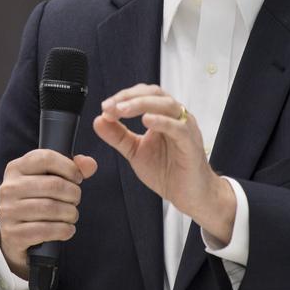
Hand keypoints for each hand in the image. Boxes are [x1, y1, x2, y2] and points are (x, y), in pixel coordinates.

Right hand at [0, 149, 98, 278]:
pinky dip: (64, 230)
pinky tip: (67, 229)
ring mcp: (8, 211)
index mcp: (16, 168)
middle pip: (53, 185)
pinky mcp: (13, 233)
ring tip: (71, 215)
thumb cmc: (35, 201)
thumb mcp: (48, 180)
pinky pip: (46, 230)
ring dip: (70, 213)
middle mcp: (8, 187)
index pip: (46, 158)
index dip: (69, 167)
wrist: (13, 234)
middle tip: (75, 200)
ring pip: (51, 208)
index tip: (77, 178)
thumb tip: (89, 163)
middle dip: (73, 194)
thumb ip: (72, 168)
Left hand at [92, 84, 234, 244]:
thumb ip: (118, 136)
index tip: (105, 107)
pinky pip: (179, 128)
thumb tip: (99, 120)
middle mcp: (175, 117)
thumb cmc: (167, 171)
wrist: (189, 195)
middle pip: (154, 93)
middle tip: (110, 106)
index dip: (123, 96)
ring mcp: (185, 128)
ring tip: (122, 110)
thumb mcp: (135, 151)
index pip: (143, 94)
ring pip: (166, 105)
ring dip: (141, 104)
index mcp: (162, 115)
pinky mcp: (191, 143)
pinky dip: (162, 121)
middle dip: (129, 97)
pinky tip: (147, 121)